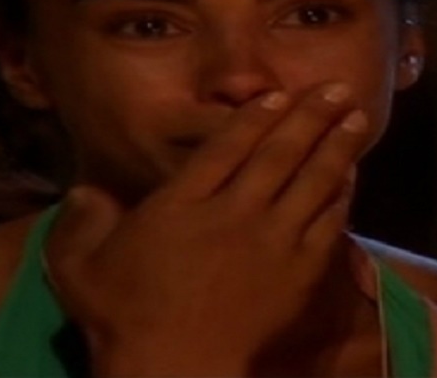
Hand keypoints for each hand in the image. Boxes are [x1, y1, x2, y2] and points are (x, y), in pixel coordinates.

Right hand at [43, 82, 368, 375]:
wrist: (174, 371)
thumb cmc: (122, 320)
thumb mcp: (78, 267)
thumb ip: (79, 221)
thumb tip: (84, 188)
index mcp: (182, 202)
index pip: (227, 146)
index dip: (256, 116)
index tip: (278, 95)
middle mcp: (233, 211)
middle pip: (279, 152)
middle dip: (311, 116)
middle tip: (337, 88)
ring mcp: (271, 242)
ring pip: (312, 181)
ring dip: (337, 146)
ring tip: (358, 117)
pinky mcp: (298, 274)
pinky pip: (328, 224)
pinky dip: (341, 196)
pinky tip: (351, 177)